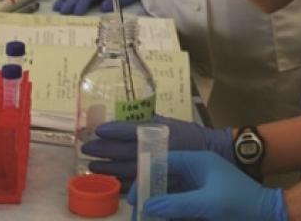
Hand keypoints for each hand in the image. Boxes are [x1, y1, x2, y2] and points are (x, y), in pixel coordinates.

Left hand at [83, 116, 232, 183]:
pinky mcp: (160, 182)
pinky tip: (110, 180)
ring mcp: (157, 168)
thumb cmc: (191, 137)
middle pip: (123, 151)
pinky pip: (136, 184)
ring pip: (126, 169)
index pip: (131, 130)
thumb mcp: (171, 123)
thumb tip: (129, 117)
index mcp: (158, 132)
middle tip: (87, 148)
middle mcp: (156, 150)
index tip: (99, 130)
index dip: (113, 130)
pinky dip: (121, 183)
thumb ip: (151, 121)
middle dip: (103, 150)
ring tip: (92, 166)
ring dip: (107, 168)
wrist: (213, 156)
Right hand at [127, 151, 285, 220]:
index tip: (134, 196)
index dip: (146, 176)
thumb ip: (175, 204)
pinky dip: (173, 214)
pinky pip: (183, 206)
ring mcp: (202, 188)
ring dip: (161, 206)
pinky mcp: (206, 204)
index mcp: (199, 162)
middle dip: (151, 194)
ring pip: (173, 195)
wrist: (270, 216)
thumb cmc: (239, 204)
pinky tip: (163, 220)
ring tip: (146, 219)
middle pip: (166, 179)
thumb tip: (147, 206)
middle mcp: (198, 172)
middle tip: (137, 211)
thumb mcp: (206, 203)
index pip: (165, 162)